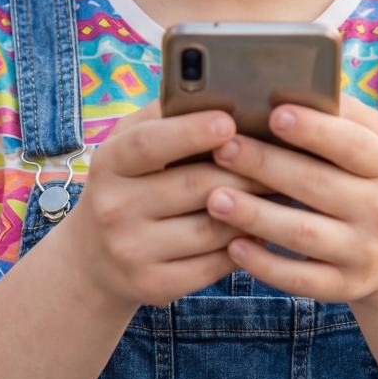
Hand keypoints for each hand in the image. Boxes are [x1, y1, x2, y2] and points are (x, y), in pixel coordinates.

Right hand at [65, 101, 274, 309]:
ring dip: (255, 210)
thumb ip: (167, 116)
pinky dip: (245, 246)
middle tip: (285, 157)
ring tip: (284, 191)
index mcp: (109, 163)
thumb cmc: (129, 183)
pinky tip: (263, 230)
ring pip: (214, 228)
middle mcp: (114, 208)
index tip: (230, 121)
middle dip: (246, 171)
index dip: (190, 132)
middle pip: (196, 187)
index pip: (149, 144)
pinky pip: (216, 264)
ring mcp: (132, 251)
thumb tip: (225, 92)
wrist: (92, 259)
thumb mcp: (130, 145)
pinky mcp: (154, 286)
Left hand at [205, 93, 377, 303]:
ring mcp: (363, 252)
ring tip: (214, 197)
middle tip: (222, 149)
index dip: (314, 129)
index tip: (274, 113)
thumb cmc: (366, 178)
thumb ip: (338, 114)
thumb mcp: (370, 143)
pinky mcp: (344, 286)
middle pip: (318, 185)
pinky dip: (265, 264)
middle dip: (266, 166)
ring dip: (256, 215)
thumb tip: (287, 83)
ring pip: (304, 233)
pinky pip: (300, 279)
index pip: (351, 143)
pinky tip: (233, 246)